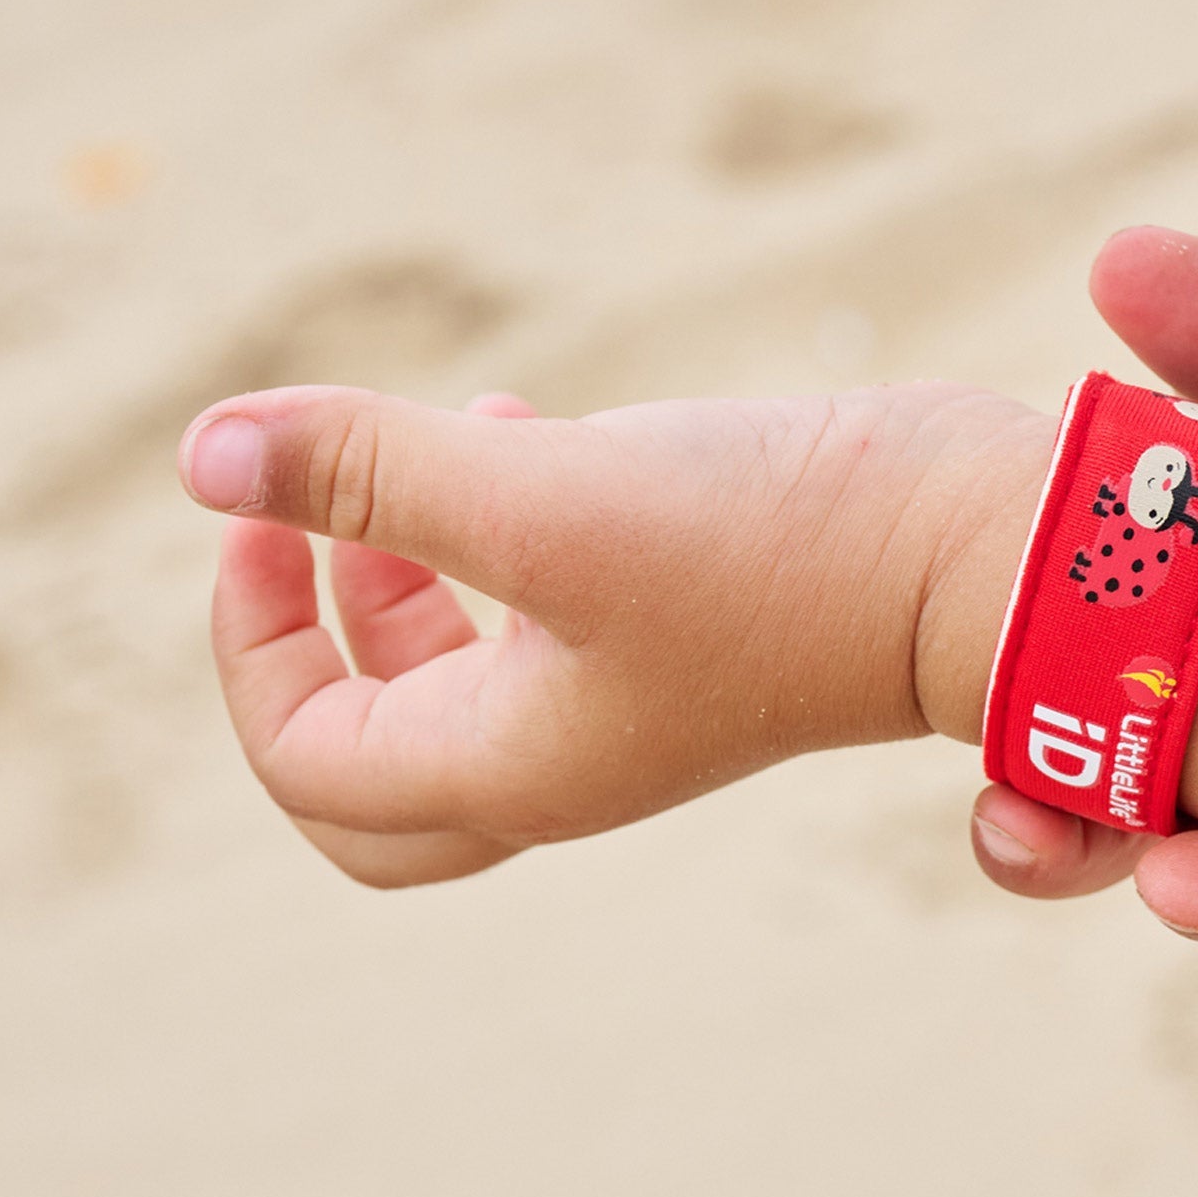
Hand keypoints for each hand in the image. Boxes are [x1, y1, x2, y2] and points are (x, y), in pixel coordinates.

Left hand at [182, 378, 1036, 885]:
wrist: (991, 552)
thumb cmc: (782, 549)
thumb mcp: (550, 499)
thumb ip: (374, 471)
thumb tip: (207, 454)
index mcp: (517, 766)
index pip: (310, 764)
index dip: (253, 640)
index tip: (270, 507)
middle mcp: (572, 756)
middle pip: (378, 770)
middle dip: (319, 649)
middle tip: (316, 524)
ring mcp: (641, 701)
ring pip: (466, 680)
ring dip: (414, 567)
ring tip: (448, 440)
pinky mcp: (700, 633)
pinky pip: (554, 613)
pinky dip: (507, 533)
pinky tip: (533, 426)